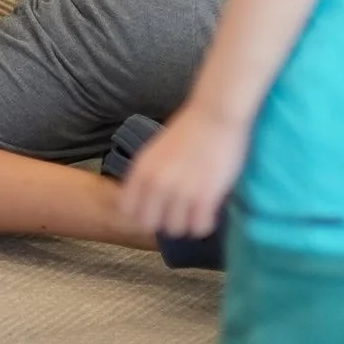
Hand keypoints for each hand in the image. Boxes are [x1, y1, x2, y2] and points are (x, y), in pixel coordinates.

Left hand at [118, 98, 247, 243]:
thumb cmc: (189, 128)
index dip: (141, 213)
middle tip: (178, 213)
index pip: (128, 209)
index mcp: (142, 169)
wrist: (216, 114)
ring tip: (195, 211)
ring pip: (176, 230)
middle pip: (150, 225)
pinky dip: (204, 223)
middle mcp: (157, 183)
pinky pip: (200, 227)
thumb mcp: (157, 150)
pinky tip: (209, 211)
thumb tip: (148, 198)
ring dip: (186, 223)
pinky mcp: (205, 197)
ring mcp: (180, 192)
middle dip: (163, 222)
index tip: (155, 210)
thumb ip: (149, 173)